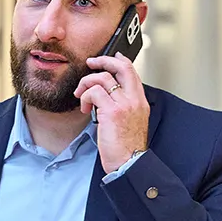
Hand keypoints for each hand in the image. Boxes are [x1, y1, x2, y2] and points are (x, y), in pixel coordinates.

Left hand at [76, 53, 148, 173]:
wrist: (130, 163)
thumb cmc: (127, 148)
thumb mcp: (131, 122)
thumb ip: (123, 106)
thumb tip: (105, 96)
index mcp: (140, 102)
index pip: (132, 72)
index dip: (119, 60)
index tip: (110, 57)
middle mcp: (134, 100)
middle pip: (121, 67)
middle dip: (103, 60)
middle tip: (91, 63)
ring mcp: (124, 104)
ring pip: (102, 78)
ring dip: (86, 83)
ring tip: (81, 95)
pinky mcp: (112, 111)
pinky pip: (94, 92)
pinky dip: (85, 97)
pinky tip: (85, 108)